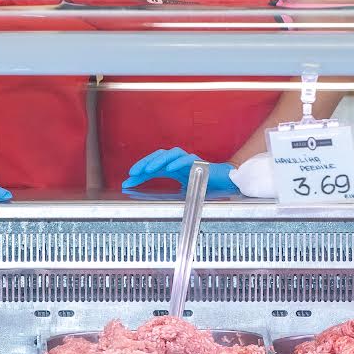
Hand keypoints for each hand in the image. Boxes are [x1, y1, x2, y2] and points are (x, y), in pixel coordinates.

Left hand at [121, 148, 237, 194]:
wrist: (226, 183)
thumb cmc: (204, 185)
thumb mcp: (181, 191)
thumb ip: (168, 193)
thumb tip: (148, 200)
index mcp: (173, 167)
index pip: (153, 166)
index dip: (139, 172)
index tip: (127, 181)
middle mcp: (179, 161)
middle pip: (158, 156)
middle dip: (144, 163)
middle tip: (132, 173)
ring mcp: (189, 159)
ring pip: (170, 154)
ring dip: (158, 161)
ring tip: (148, 169)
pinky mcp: (200, 162)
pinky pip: (187, 159)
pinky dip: (177, 162)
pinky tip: (169, 167)